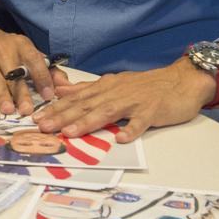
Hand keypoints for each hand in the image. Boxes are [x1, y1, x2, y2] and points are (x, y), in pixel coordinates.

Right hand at [0, 12, 68, 115]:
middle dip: (21, 93)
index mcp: (21, 45)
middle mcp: (2, 50)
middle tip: (28, 110)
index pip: (34, 60)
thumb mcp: (26, 51)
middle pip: (13, 74)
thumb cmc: (6, 48)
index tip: (49, 95)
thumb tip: (65, 85)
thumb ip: (47, 68)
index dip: (42, 77)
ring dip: (2, 96)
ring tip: (8, 110)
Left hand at [34, 58, 215, 142]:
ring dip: (87, 122)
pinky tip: (121, 139)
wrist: (182, 79)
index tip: (37, 118)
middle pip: (86, 105)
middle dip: (62, 116)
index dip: (56, 108)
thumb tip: (61, 89)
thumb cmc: (147, 86)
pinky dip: (131, 129)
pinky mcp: (153, 111)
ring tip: (70, 133)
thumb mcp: (114, 83)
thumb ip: (88, 88)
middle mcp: (116, 92)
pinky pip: (141, 122)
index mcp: (106, 87)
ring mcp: (135, 101)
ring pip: (107, 111)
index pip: (76, 98)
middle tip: (43, 127)